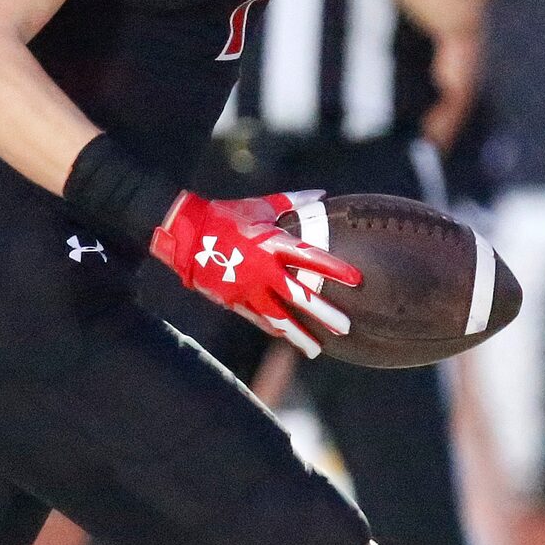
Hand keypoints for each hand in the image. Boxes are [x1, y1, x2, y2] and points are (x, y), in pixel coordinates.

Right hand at [147, 189, 358, 359]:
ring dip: (299, 334)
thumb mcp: (261, 206)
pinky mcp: (234, 300)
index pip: (310, 257)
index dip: (334, 268)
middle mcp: (263, 268)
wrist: (188, 234)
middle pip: (299, 295)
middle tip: (345, 326)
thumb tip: (322, 194)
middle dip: (323, 312)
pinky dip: (275, 329)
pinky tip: (289, 339)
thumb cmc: (228, 215)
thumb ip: (294, 201)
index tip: (356, 279)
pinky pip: (259, 318)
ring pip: (278, 316)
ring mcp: (248, 287)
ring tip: (317, 350)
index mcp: (272, 242)